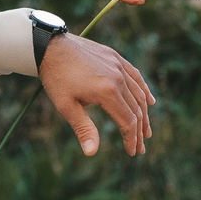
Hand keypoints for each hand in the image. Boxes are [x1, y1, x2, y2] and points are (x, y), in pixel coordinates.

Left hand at [39, 33, 154, 155]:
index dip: (131, 139)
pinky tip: (150, 100)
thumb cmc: (56, 78)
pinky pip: (135, 76)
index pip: (128, 121)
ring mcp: (118, 66)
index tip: (132, 152)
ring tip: (146, 131)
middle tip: (141, 148)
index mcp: (107, 92)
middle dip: (139, 131)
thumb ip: (83, 129)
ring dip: (144, 114)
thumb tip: (91, 153)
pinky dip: (143, 90)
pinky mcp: (115, 58)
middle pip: (136, 110)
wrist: (50, 46)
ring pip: (138, 94)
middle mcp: (118, 78)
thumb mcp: (66, 106)